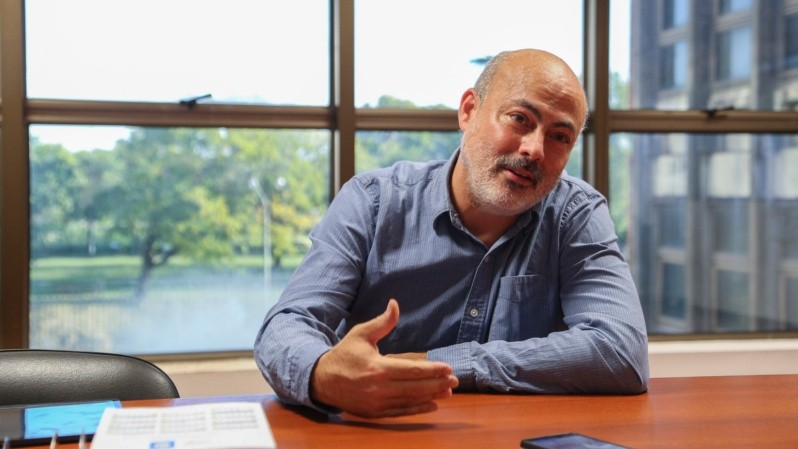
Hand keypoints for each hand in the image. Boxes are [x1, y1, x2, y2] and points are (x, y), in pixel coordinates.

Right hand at [310, 299, 458, 417]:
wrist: (322, 380)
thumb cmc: (344, 354)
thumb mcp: (361, 334)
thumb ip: (382, 322)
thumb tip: (394, 304)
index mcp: (377, 367)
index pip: (411, 370)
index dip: (431, 370)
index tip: (448, 368)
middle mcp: (378, 388)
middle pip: (415, 388)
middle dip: (437, 384)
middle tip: (455, 381)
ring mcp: (377, 403)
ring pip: (410, 401)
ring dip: (431, 397)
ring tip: (448, 392)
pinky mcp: (374, 412)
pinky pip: (401, 412)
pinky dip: (417, 410)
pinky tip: (432, 406)